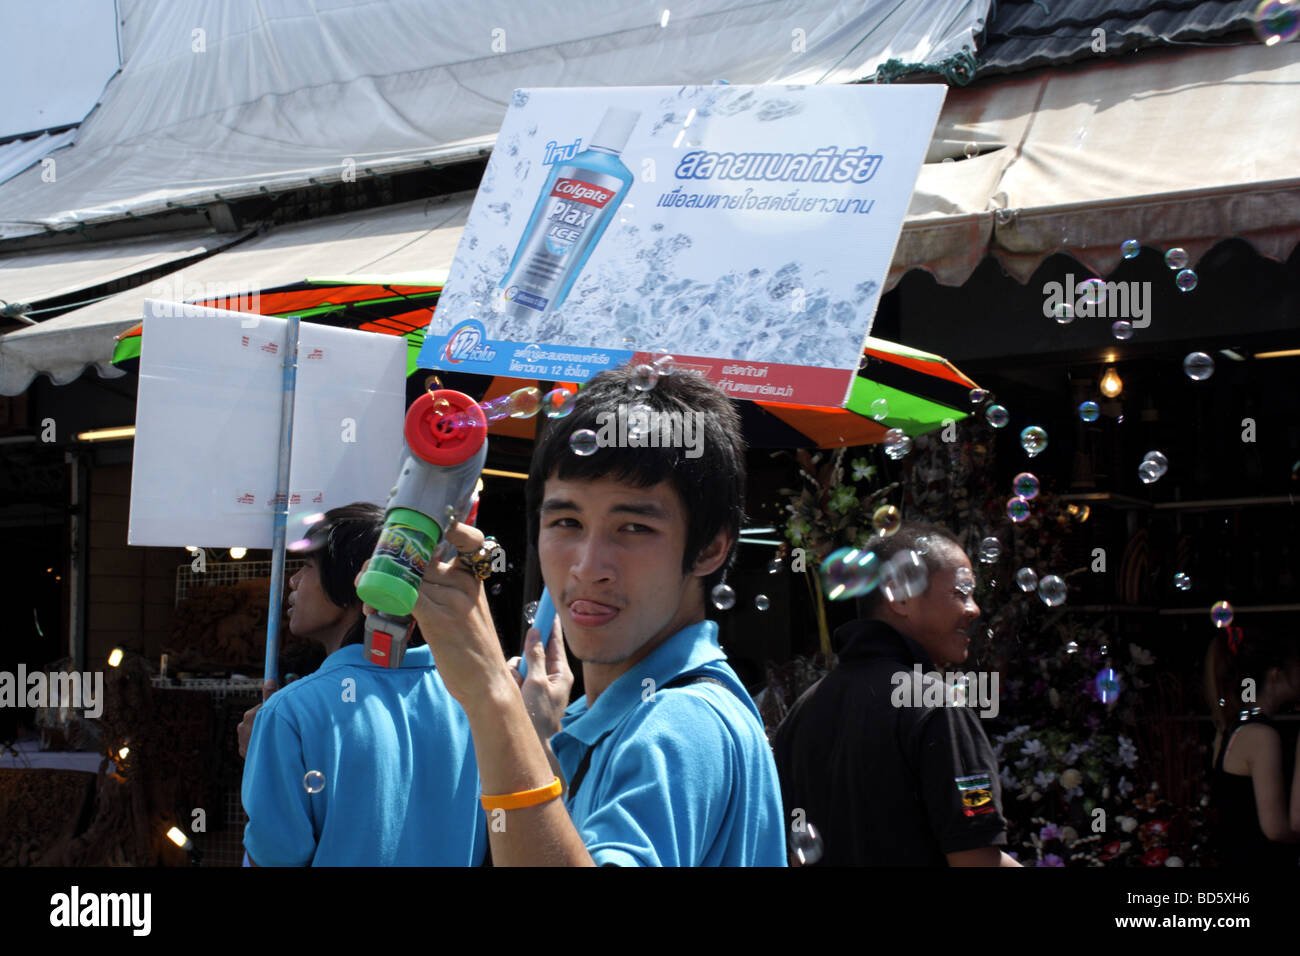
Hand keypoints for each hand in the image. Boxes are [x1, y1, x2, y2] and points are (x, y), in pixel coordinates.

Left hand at [237, 679, 276, 758]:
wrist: (268, 758)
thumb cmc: (273, 730)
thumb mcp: (274, 711)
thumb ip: (270, 695)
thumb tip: (269, 680)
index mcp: (249, 715)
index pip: (261, 709)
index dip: (269, 712)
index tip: (277, 716)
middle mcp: (242, 727)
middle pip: (256, 721)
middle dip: (264, 723)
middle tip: (275, 729)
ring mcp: (241, 740)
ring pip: (252, 733)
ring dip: (260, 734)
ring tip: (271, 740)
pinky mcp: (242, 751)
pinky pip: (250, 745)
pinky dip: (257, 745)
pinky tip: (266, 747)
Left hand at [362, 518, 509, 707]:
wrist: (486, 682)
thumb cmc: (475, 649)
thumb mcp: (470, 610)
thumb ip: (448, 588)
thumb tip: (414, 578)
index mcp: (475, 578)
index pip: (471, 539)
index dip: (455, 527)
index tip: (433, 528)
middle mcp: (465, 583)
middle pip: (422, 557)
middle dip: (392, 560)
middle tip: (370, 569)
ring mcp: (452, 599)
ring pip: (408, 576)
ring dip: (380, 581)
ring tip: (367, 595)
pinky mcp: (438, 618)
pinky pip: (404, 595)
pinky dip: (383, 595)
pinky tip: (372, 603)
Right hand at [506, 615, 572, 742]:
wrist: (533, 744)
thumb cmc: (540, 716)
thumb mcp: (538, 682)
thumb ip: (536, 656)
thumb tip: (535, 633)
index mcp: (561, 672)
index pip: (556, 641)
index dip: (551, 625)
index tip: (551, 608)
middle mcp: (550, 676)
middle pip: (533, 652)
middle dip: (524, 660)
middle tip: (524, 673)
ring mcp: (537, 684)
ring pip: (520, 664)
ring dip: (516, 674)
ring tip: (519, 691)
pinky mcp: (526, 692)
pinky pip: (514, 677)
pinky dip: (512, 683)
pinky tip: (514, 694)